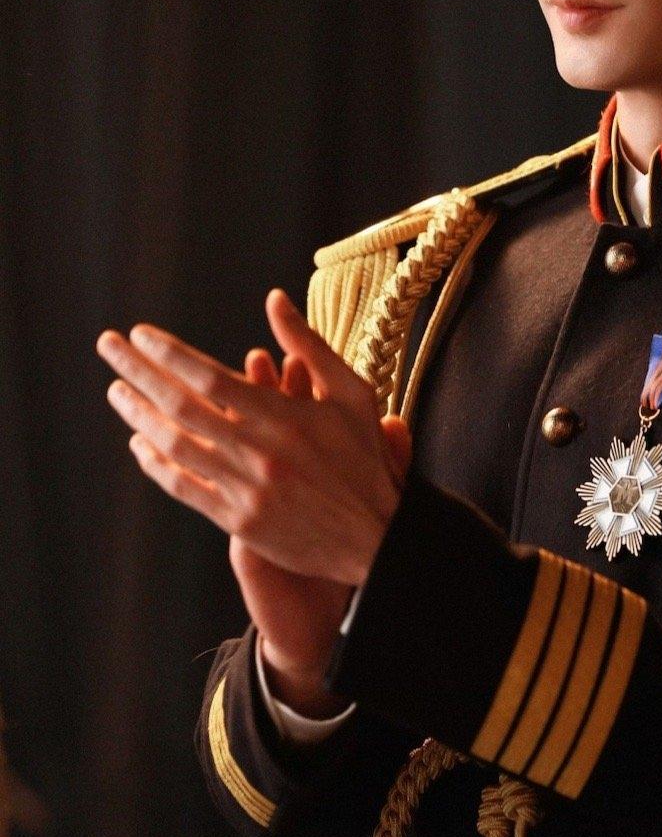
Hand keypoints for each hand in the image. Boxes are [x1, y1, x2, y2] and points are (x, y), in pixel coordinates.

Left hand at [97, 291, 410, 695]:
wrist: (377, 537)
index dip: (170, 355)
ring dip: (139, 416)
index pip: (211, 378)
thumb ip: (309, 345)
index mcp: (286, 417)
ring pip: (176, 448)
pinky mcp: (240, 522)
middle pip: (182, 407)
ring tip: (117, 390)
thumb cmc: (364, 458)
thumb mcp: (350, 392)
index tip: (141, 334)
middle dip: (139, 373)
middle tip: (108, 346)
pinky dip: (157, 465)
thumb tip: (273, 298)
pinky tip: (140, 443)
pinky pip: (185, 488)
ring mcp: (246, 490)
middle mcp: (260, 453)